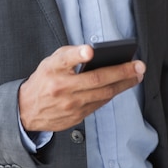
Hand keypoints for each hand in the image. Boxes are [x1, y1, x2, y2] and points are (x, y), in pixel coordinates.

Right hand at [18, 44, 145, 132]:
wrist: (27, 110)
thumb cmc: (44, 80)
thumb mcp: (50, 61)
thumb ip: (70, 55)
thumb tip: (94, 53)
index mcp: (53, 69)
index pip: (65, 59)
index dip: (78, 55)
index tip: (90, 51)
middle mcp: (61, 87)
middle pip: (97, 79)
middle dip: (122, 72)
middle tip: (139, 66)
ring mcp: (70, 104)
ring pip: (103, 93)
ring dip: (124, 84)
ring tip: (137, 76)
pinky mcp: (76, 117)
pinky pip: (99, 104)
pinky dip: (112, 94)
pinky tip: (122, 86)